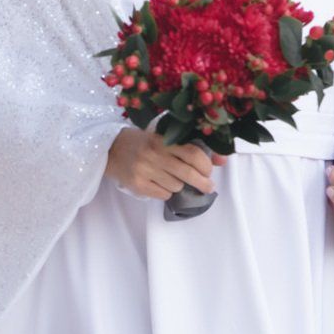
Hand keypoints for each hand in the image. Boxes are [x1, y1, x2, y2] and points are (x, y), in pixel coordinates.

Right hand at [104, 129, 227, 200]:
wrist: (111, 150)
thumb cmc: (145, 142)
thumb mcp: (167, 138)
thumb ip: (193, 147)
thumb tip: (222, 160)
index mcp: (164, 139)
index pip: (193, 153)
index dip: (206, 165)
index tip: (209, 171)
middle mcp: (154, 154)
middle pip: (188, 173)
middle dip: (203, 183)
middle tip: (208, 186)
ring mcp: (145, 170)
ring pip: (176, 186)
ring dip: (180, 185)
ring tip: (173, 178)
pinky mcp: (137, 184)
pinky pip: (163, 194)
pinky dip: (167, 191)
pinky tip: (161, 183)